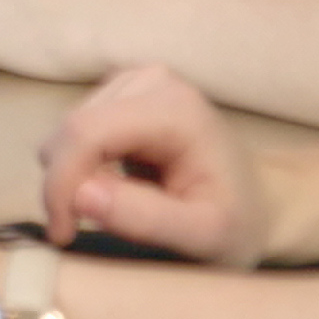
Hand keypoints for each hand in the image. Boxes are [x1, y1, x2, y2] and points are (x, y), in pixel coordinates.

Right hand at [38, 66, 274, 266]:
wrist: (257, 202)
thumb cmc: (237, 222)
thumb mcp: (204, 236)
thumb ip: (147, 219)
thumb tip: (82, 196)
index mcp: (175, 108)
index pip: (88, 132)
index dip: (62, 183)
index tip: (64, 233)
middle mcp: (151, 81)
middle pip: (72, 127)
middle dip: (64, 184)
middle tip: (78, 229)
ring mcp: (135, 82)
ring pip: (67, 130)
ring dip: (72, 177)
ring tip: (110, 210)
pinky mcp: (121, 93)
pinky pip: (76, 131)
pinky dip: (80, 167)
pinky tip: (112, 188)